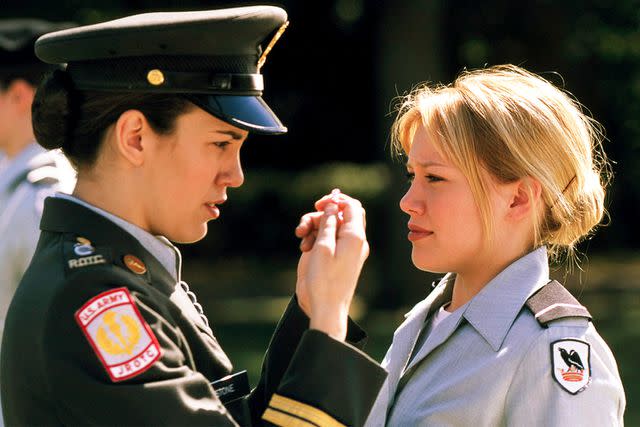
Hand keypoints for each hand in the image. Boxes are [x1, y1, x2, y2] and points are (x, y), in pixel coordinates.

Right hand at [295, 190, 368, 340]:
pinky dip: (312, 237)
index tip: (319, 204)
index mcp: (355, 237)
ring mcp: (342, 248)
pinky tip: (303, 246)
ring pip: (329, 225)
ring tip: (300, 235)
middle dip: (322, 212)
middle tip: (309, 216)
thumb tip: (333, 205)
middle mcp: (352, 241)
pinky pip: (324, 237)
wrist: (324, 307)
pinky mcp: (332, 255)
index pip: (352, 207)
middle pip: (340, 214)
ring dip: (312, 225)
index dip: (336, 200)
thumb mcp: (323, 246)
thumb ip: (328, 222)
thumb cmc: (324, 279)